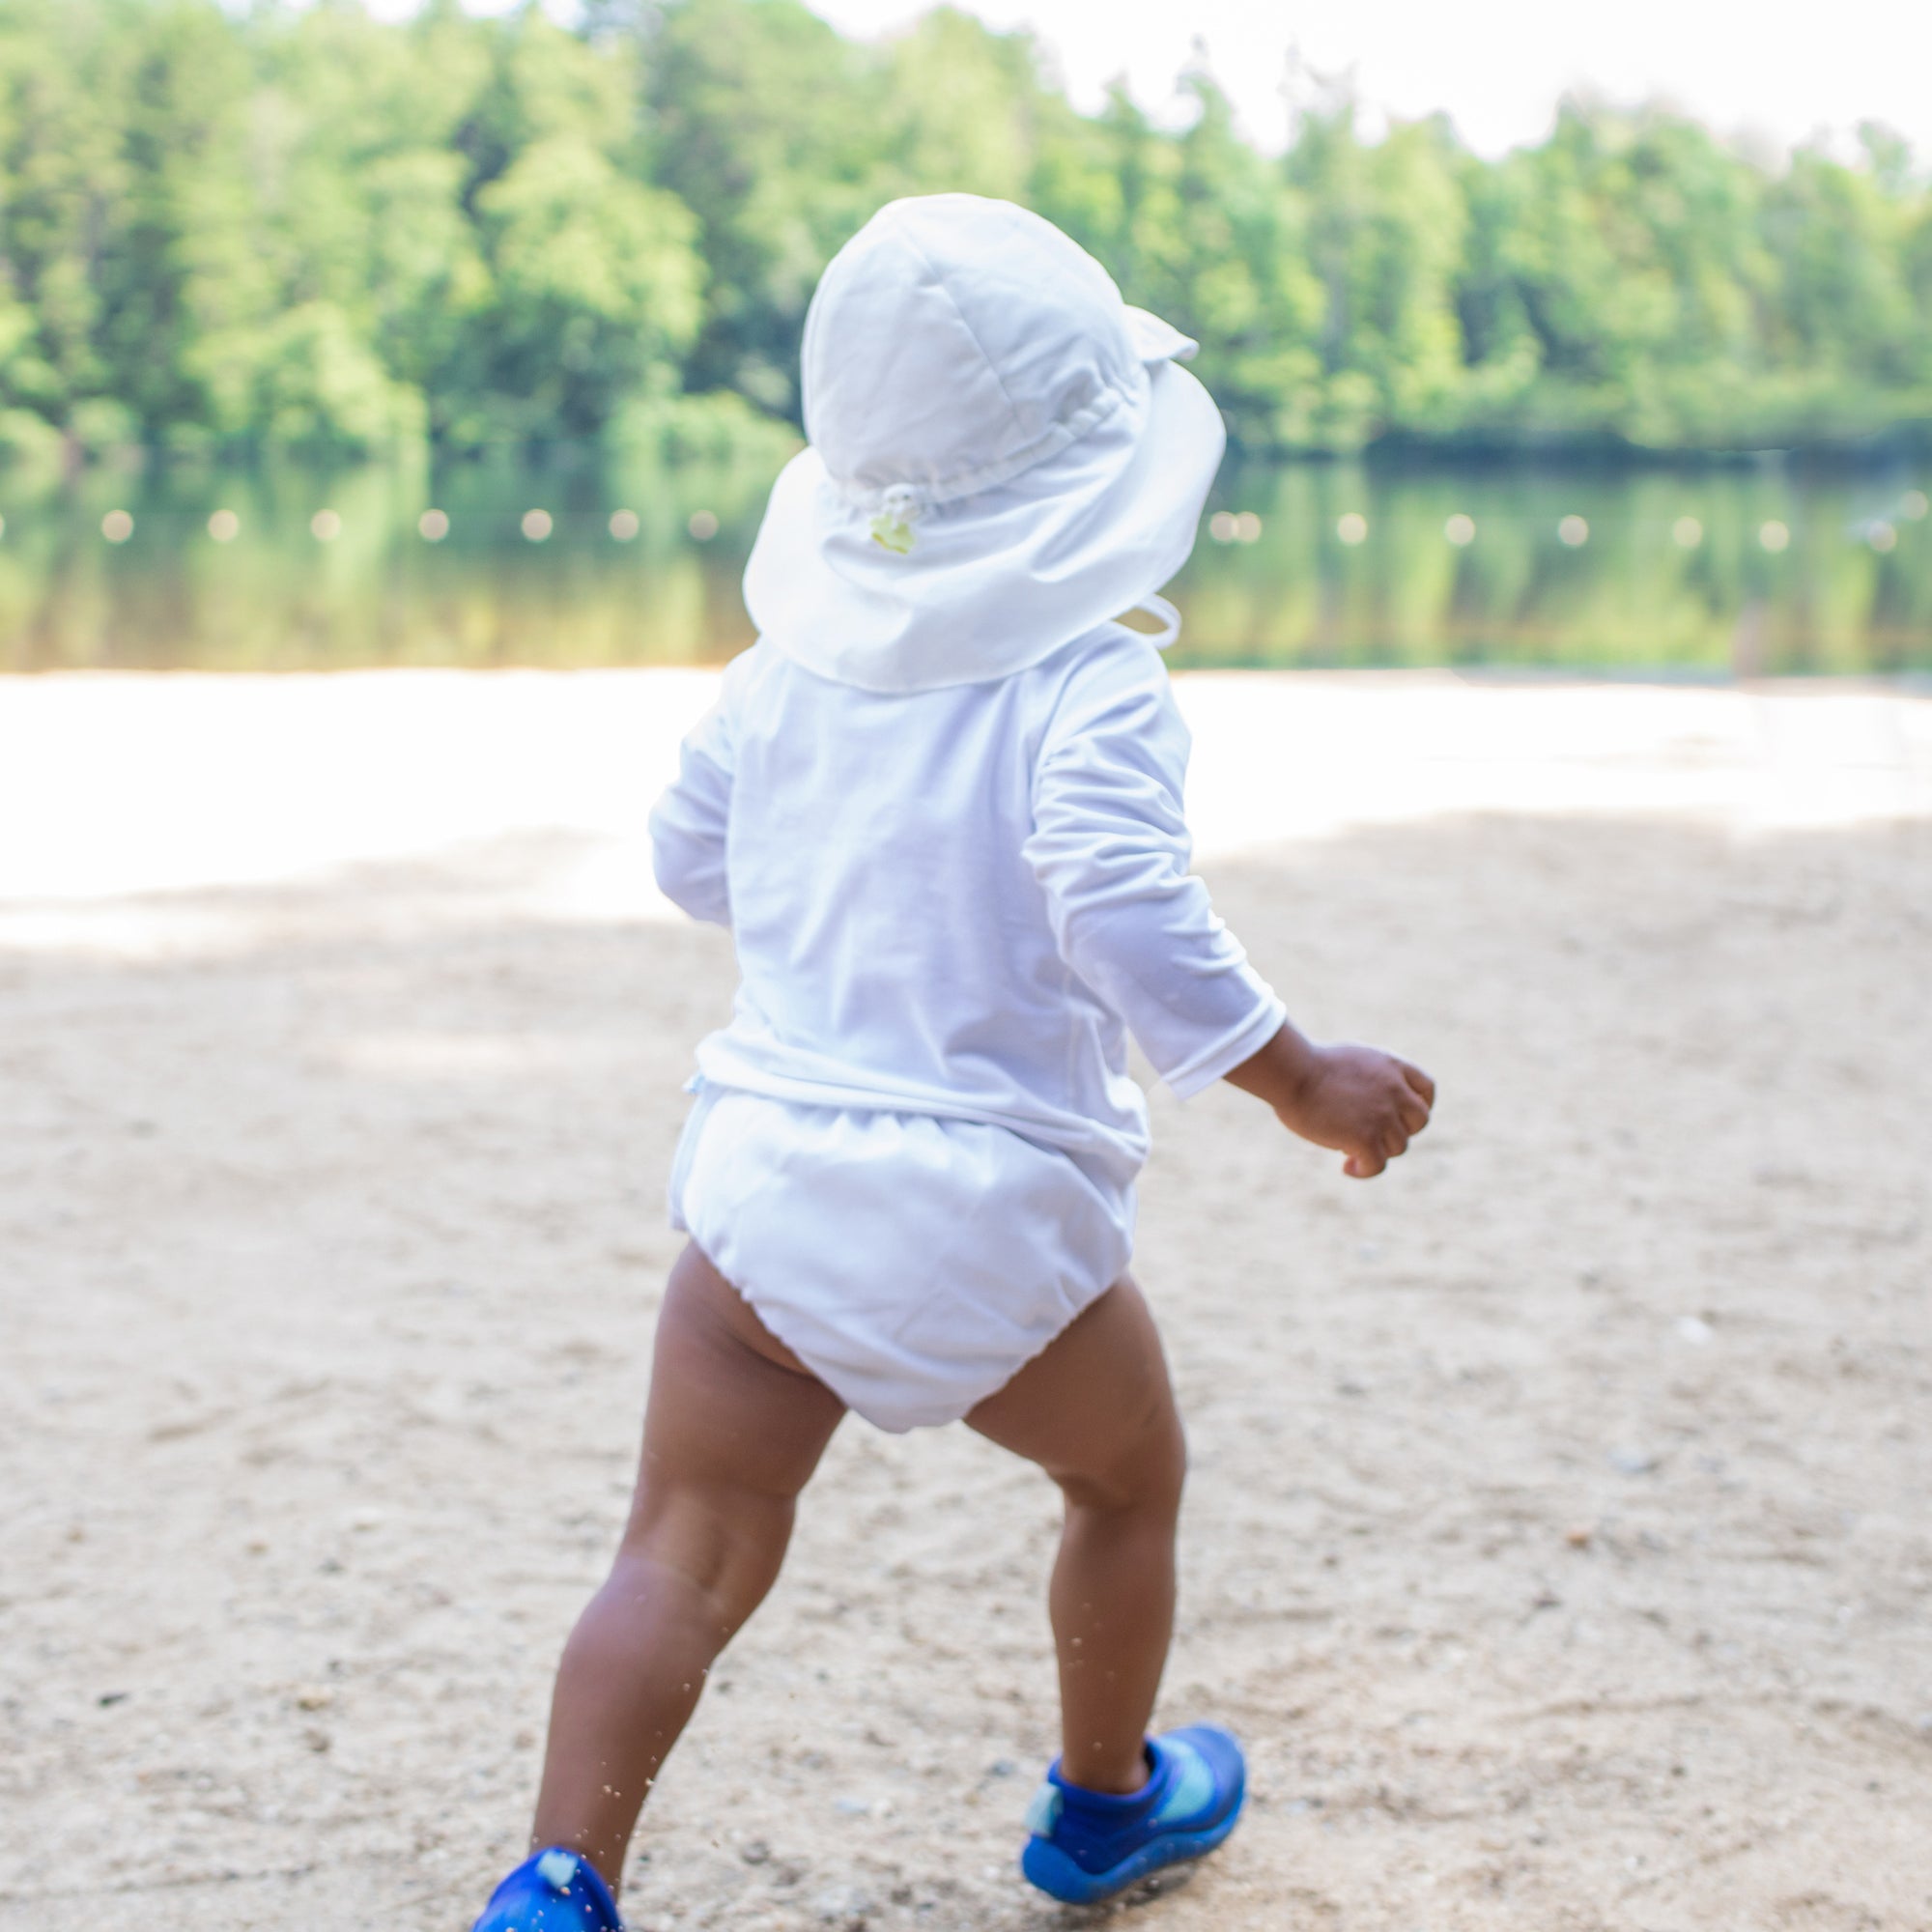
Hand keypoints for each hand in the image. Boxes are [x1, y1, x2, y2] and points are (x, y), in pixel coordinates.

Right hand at [1225, 1023, 1434, 1178]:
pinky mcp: (1366, 1137)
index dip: (1420, 1106)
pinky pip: (1377, 1165)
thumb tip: (1370, 1101)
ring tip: (1349, 1152)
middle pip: (1419, 1121)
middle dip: (1400, 1131)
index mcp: (1391, 1065)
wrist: (1292, 1072)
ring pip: (1398, 1146)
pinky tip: (1347, 1167)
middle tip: (1374, 1136)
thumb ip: (1370, 1077)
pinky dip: (1364, 1170)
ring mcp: (1383, 1114)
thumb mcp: (1351, 1060)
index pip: (1426, 1089)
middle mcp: (1394, 1089)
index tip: (1401, 1117)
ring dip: (1377, 1151)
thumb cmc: (1307, 1065)